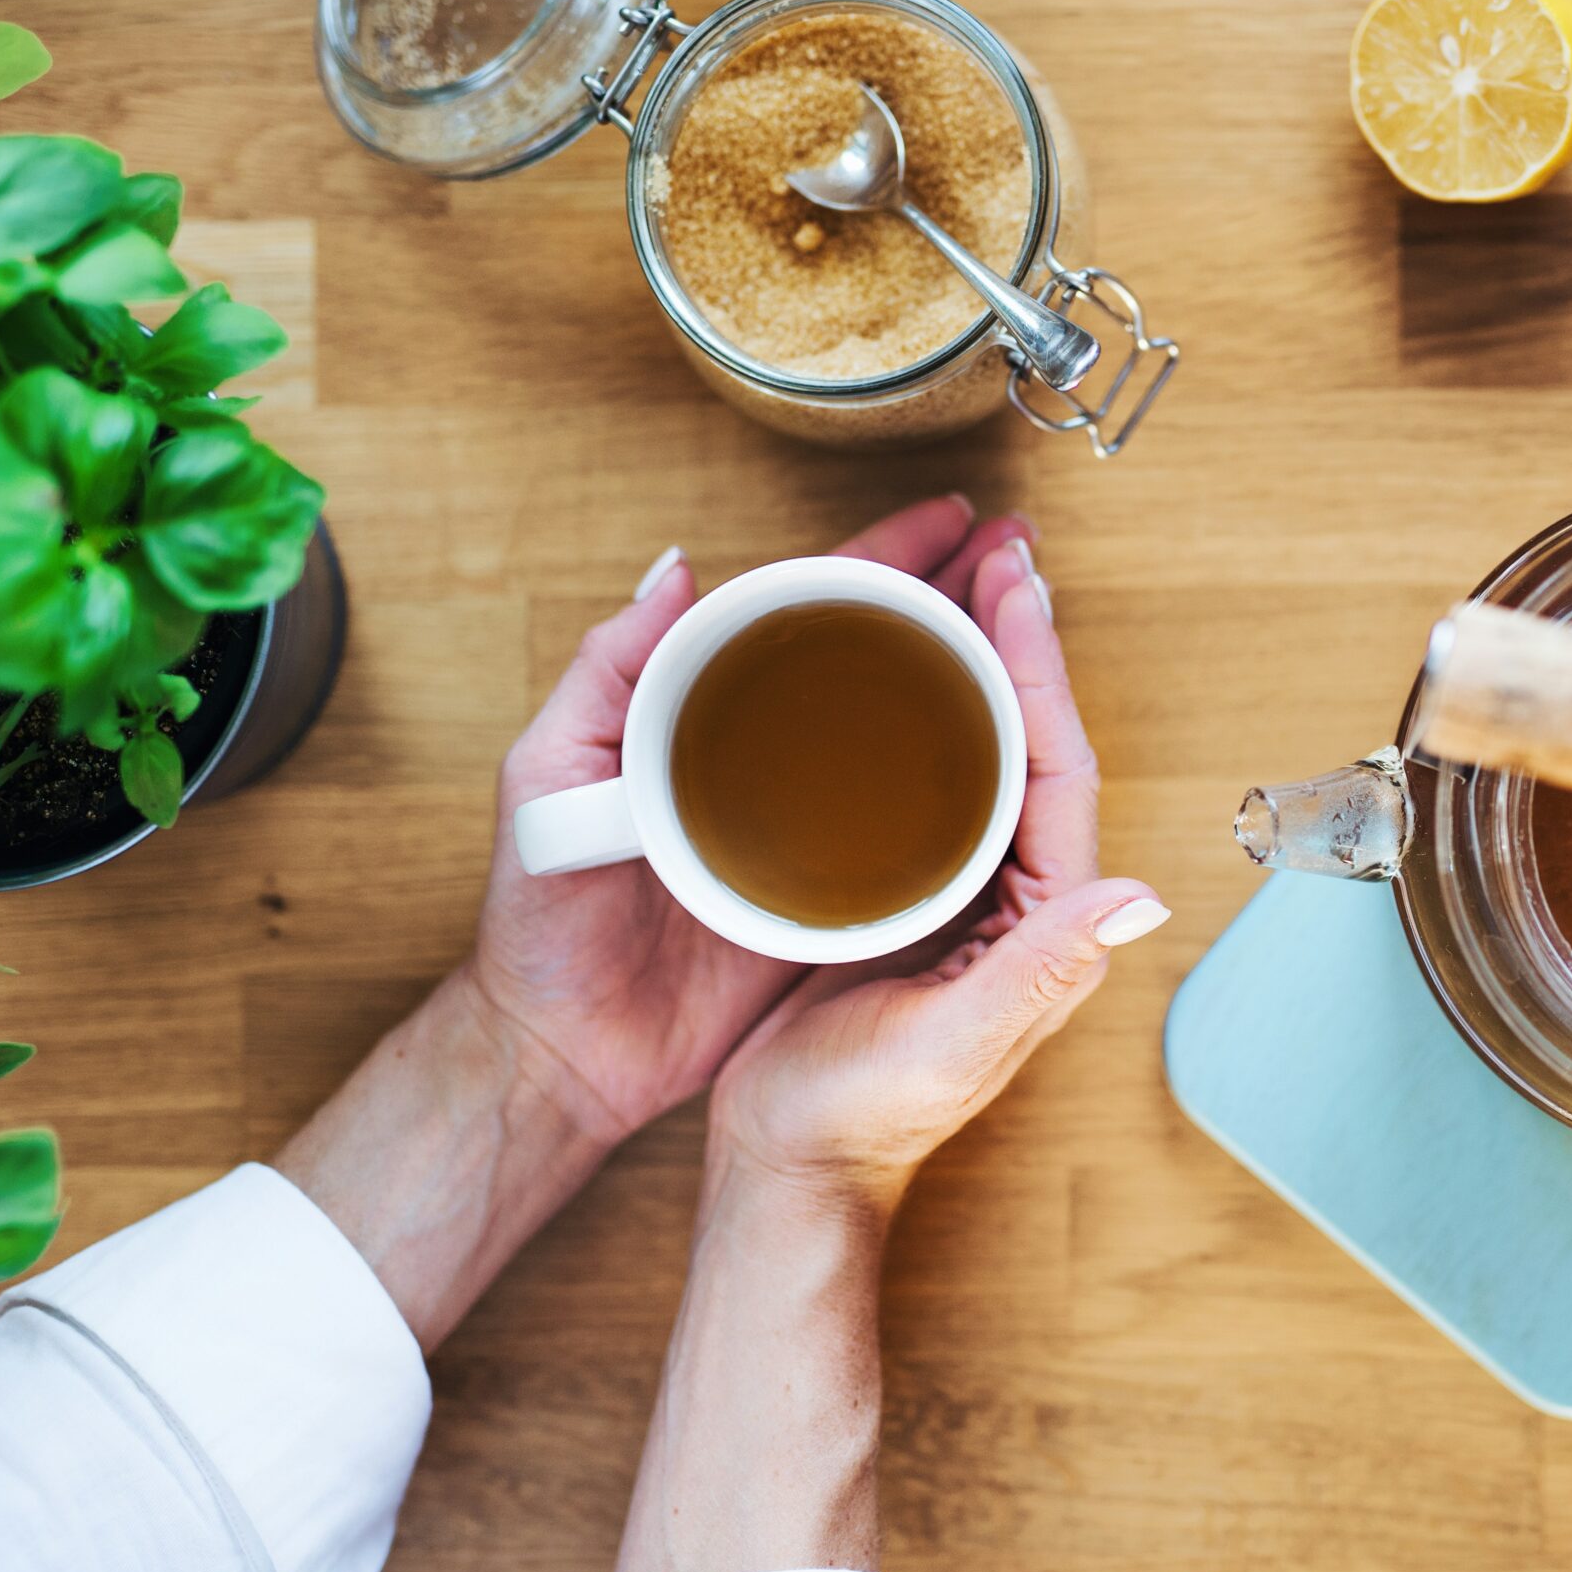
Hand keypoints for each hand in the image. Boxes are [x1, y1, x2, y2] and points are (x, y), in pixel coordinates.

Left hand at [462, 495, 1039, 1146]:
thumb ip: (605, 672)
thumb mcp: (546, 779)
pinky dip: (970, 782)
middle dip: (951, 591)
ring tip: (1034, 621)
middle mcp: (767, 754)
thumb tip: (677, 567)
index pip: (807, 606)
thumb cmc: (537, 921)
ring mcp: (808, 822)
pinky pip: (917, 826)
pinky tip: (1017, 754)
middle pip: (875, 650)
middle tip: (1018, 546)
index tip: (952, 518)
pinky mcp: (838, 895)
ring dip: (974, 668)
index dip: (882, 556)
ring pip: (907, 726)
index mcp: (703, 709)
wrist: (563, 1053)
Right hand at [707, 533, 1167, 1208]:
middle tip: (994, 550)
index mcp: (1044, 918)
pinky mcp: (899, 888)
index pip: (1058, 765)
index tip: (1016, 587)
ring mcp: (959, 887)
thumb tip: (1142, 898)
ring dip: (968, 662)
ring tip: (950, 578)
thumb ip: (1045, 973)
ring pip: (976, 746)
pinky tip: (881, 666)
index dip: (1041, 668)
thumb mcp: (954, 1046)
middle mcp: (1015, 893)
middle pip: (1026, 737)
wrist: (788, 1168)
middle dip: (1013, 639)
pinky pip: (921, 776)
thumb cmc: (862, 1120)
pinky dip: (910, 710)